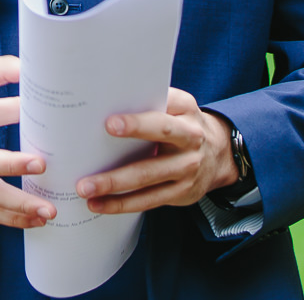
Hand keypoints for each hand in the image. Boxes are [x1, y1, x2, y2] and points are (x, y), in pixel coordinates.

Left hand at [76, 87, 237, 213]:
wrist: (217, 154)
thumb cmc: (179, 124)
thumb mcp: (175, 106)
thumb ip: (149, 101)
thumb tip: (104, 99)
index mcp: (184, 109)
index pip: (161, 112)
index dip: (137, 121)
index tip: (109, 124)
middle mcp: (190, 137)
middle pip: (155, 143)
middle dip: (123, 151)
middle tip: (91, 156)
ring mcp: (187, 167)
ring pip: (147, 177)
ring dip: (114, 184)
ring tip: (85, 188)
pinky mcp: (181, 192)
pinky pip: (149, 200)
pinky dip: (122, 204)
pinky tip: (99, 204)